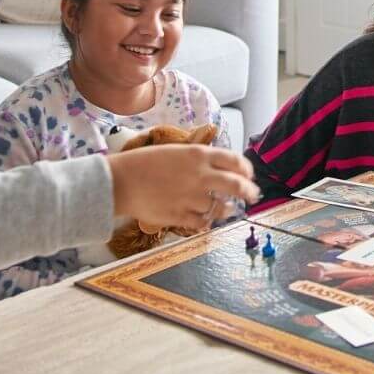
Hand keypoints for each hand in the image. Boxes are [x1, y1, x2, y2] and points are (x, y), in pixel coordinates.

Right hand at [106, 145, 257, 233]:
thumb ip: (198, 160)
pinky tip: (205, 219)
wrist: (120, 181)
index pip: (234, 160)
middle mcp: (199, 176)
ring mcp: (191, 198)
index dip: (246, 169)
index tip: (249, 174)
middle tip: (253, 195)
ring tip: (226, 208)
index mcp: (198, 155)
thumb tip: (218, 169)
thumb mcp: (175, 151)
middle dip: (249, 191)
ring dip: (225, 208)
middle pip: (236, 185)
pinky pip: (202, 222)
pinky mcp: (181, 216)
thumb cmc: (144, 163)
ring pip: (219, 207)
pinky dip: (206, 222)